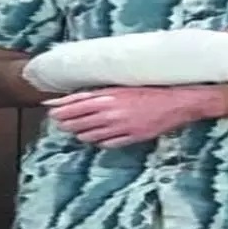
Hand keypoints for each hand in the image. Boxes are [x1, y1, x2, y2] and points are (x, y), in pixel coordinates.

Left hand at [43, 85, 222, 147]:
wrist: (177, 101)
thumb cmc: (153, 89)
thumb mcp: (125, 85)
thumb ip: (105, 91)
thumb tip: (84, 95)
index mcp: (109, 96)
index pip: (76, 103)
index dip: (60, 107)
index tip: (50, 109)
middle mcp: (111, 112)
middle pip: (78, 121)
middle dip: (66, 121)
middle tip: (60, 121)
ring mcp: (120, 127)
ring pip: (89, 135)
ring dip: (80, 132)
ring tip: (77, 130)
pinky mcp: (130, 137)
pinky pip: (106, 143)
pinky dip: (99, 141)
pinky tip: (97, 138)